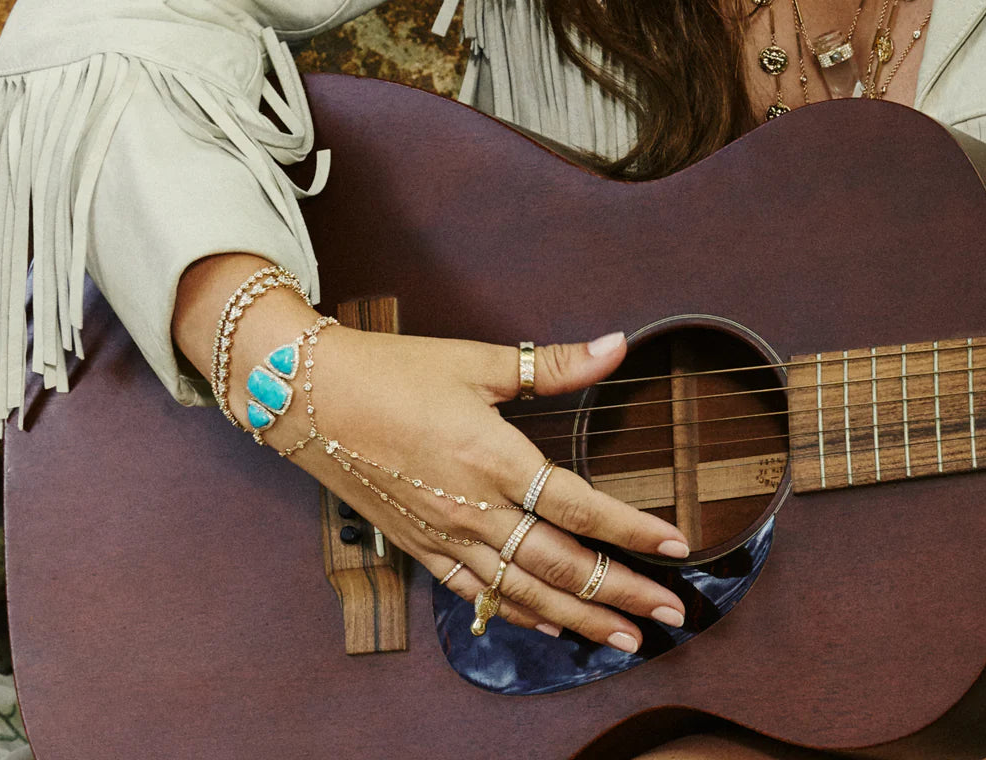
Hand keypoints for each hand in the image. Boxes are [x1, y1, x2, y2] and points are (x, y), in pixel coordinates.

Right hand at [270, 323, 688, 653]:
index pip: (578, 504)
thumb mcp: (476, 360)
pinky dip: (516, 614)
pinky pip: (474, 593)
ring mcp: (442, 534)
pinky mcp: (418, 545)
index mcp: (491, 456)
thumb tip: (617, 344)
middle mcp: (472, 507)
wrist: (307, 396)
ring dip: (579, 620)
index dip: (632, 529)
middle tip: (672, 615)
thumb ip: (554, 364)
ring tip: (625, 640)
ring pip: (522, 592)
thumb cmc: (393, 371)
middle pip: (560, 563)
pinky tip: (546, 627)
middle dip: (622, 593)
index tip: (678, 546)